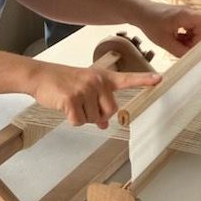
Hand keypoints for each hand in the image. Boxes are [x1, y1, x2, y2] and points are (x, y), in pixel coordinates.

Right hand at [31, 62, 160, 128]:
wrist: (40, 75)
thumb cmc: (63, 81)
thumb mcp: (84, 88)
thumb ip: (98, 103)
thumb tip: (104, 124)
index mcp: (103, 77)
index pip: (127, 79)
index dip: (144, 80)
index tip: (160, 79)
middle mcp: (97, 81)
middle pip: (110, 111)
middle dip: (97, 115)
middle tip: (83, 105)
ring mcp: (85, 89)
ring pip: (93, 119)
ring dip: (82, 116)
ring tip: (71, 102)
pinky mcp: (72, 99)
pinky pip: (78, 121)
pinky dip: (71, 119)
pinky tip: (64, 107)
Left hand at [137, 3, 200, 57]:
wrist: (140, 12)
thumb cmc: (151, 23)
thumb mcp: (164, 41)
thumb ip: (180, 51)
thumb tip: (193, 58)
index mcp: (186, 16)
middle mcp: (189, 14)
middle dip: (194, 43)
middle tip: (180, 49)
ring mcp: (187, 16)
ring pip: (195, 34)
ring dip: (188, 42)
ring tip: (174, 43)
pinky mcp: (184, 19)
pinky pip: (190, 31)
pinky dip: (184, 38)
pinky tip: (174, 40)